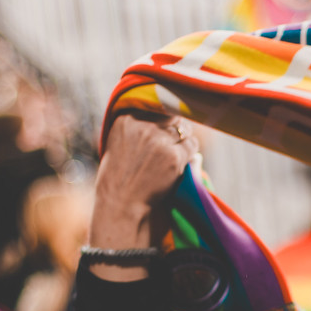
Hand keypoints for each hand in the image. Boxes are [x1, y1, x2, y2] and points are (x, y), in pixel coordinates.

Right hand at [88, 114, 196, 276]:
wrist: (121, 206)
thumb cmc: (118, 179)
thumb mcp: (118, 144)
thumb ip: (136, 126)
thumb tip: (164, 114)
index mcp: (126, 119)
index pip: (155, 104)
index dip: (163, 115)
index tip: (164, 124)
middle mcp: (142, 126)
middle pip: (172, 116)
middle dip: (174, 129)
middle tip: (169, 145)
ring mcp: (160, 141)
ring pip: (185, 130)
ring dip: (183, 141)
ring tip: (171, 157)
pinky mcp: (174, 157)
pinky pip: (192, 147)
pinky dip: (189, 155)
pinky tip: (177, 166)